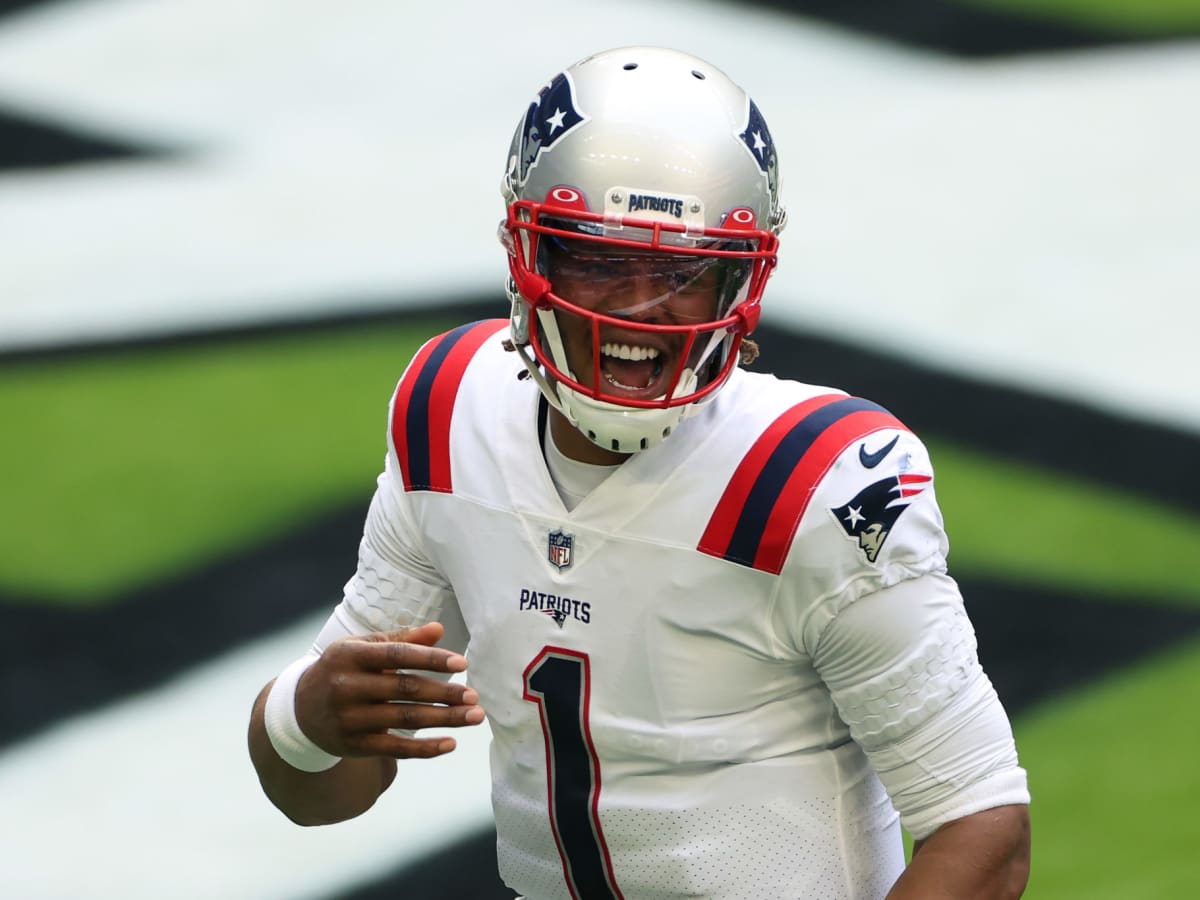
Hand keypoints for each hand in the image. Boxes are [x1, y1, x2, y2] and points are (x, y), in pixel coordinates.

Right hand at [295, 621, 483, 759]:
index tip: (461, 664)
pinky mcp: (353, 745)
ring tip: (474, 716)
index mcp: (349, 655)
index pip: (397, 655)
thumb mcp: (362, 649)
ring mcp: (349, 719)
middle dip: (445, 693)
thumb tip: (439, 630)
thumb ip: (401, 640)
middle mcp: (346, 686)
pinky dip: (425, 748)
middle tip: (474, 696)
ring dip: (444, 719)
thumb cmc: (342, 670)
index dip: (430, 659)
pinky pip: (395, 749)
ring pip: (405, 719)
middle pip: (405, 689)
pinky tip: (451, 743)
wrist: (298, 710)